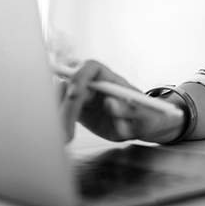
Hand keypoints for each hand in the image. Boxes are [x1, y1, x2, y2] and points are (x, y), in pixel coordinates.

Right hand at [58, 60, 184, 143]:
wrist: (140, 125)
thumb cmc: (145, 116)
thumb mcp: (143, 116)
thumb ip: (128, 109)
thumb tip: (110, 103)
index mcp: (111, 79)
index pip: (91, 68)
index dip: (80, 76)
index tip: (74, 94)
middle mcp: (94, 85)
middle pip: (71, 86)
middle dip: (65, 107)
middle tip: (66, 130)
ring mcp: (84, 97)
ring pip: (62, 100)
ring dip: (60, 118)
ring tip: (66, 137)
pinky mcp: (77, 110)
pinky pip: (62, 113)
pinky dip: (60, 124)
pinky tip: (65, 137)